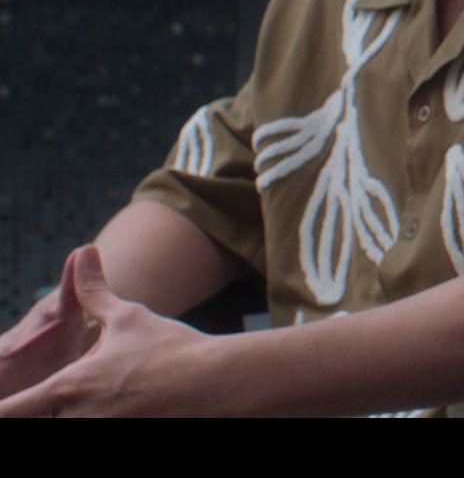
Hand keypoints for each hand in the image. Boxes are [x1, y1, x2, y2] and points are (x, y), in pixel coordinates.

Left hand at [0, 245, 223, 416]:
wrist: (216, 382)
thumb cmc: (170, 348)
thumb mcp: (128, 317)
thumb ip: (94, 292)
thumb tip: (82, 253)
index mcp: (68, 386)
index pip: (10, 410)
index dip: (4, 406)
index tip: (8, 401)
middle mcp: (78, 418)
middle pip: (35, 422)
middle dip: (40, 412)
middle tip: (48, 402)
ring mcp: (104, 430)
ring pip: (69, 428)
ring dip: (73, 416)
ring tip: (92, 403)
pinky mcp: (127, 436)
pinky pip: (102, 431)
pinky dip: (105, 420)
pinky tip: (123, 409)